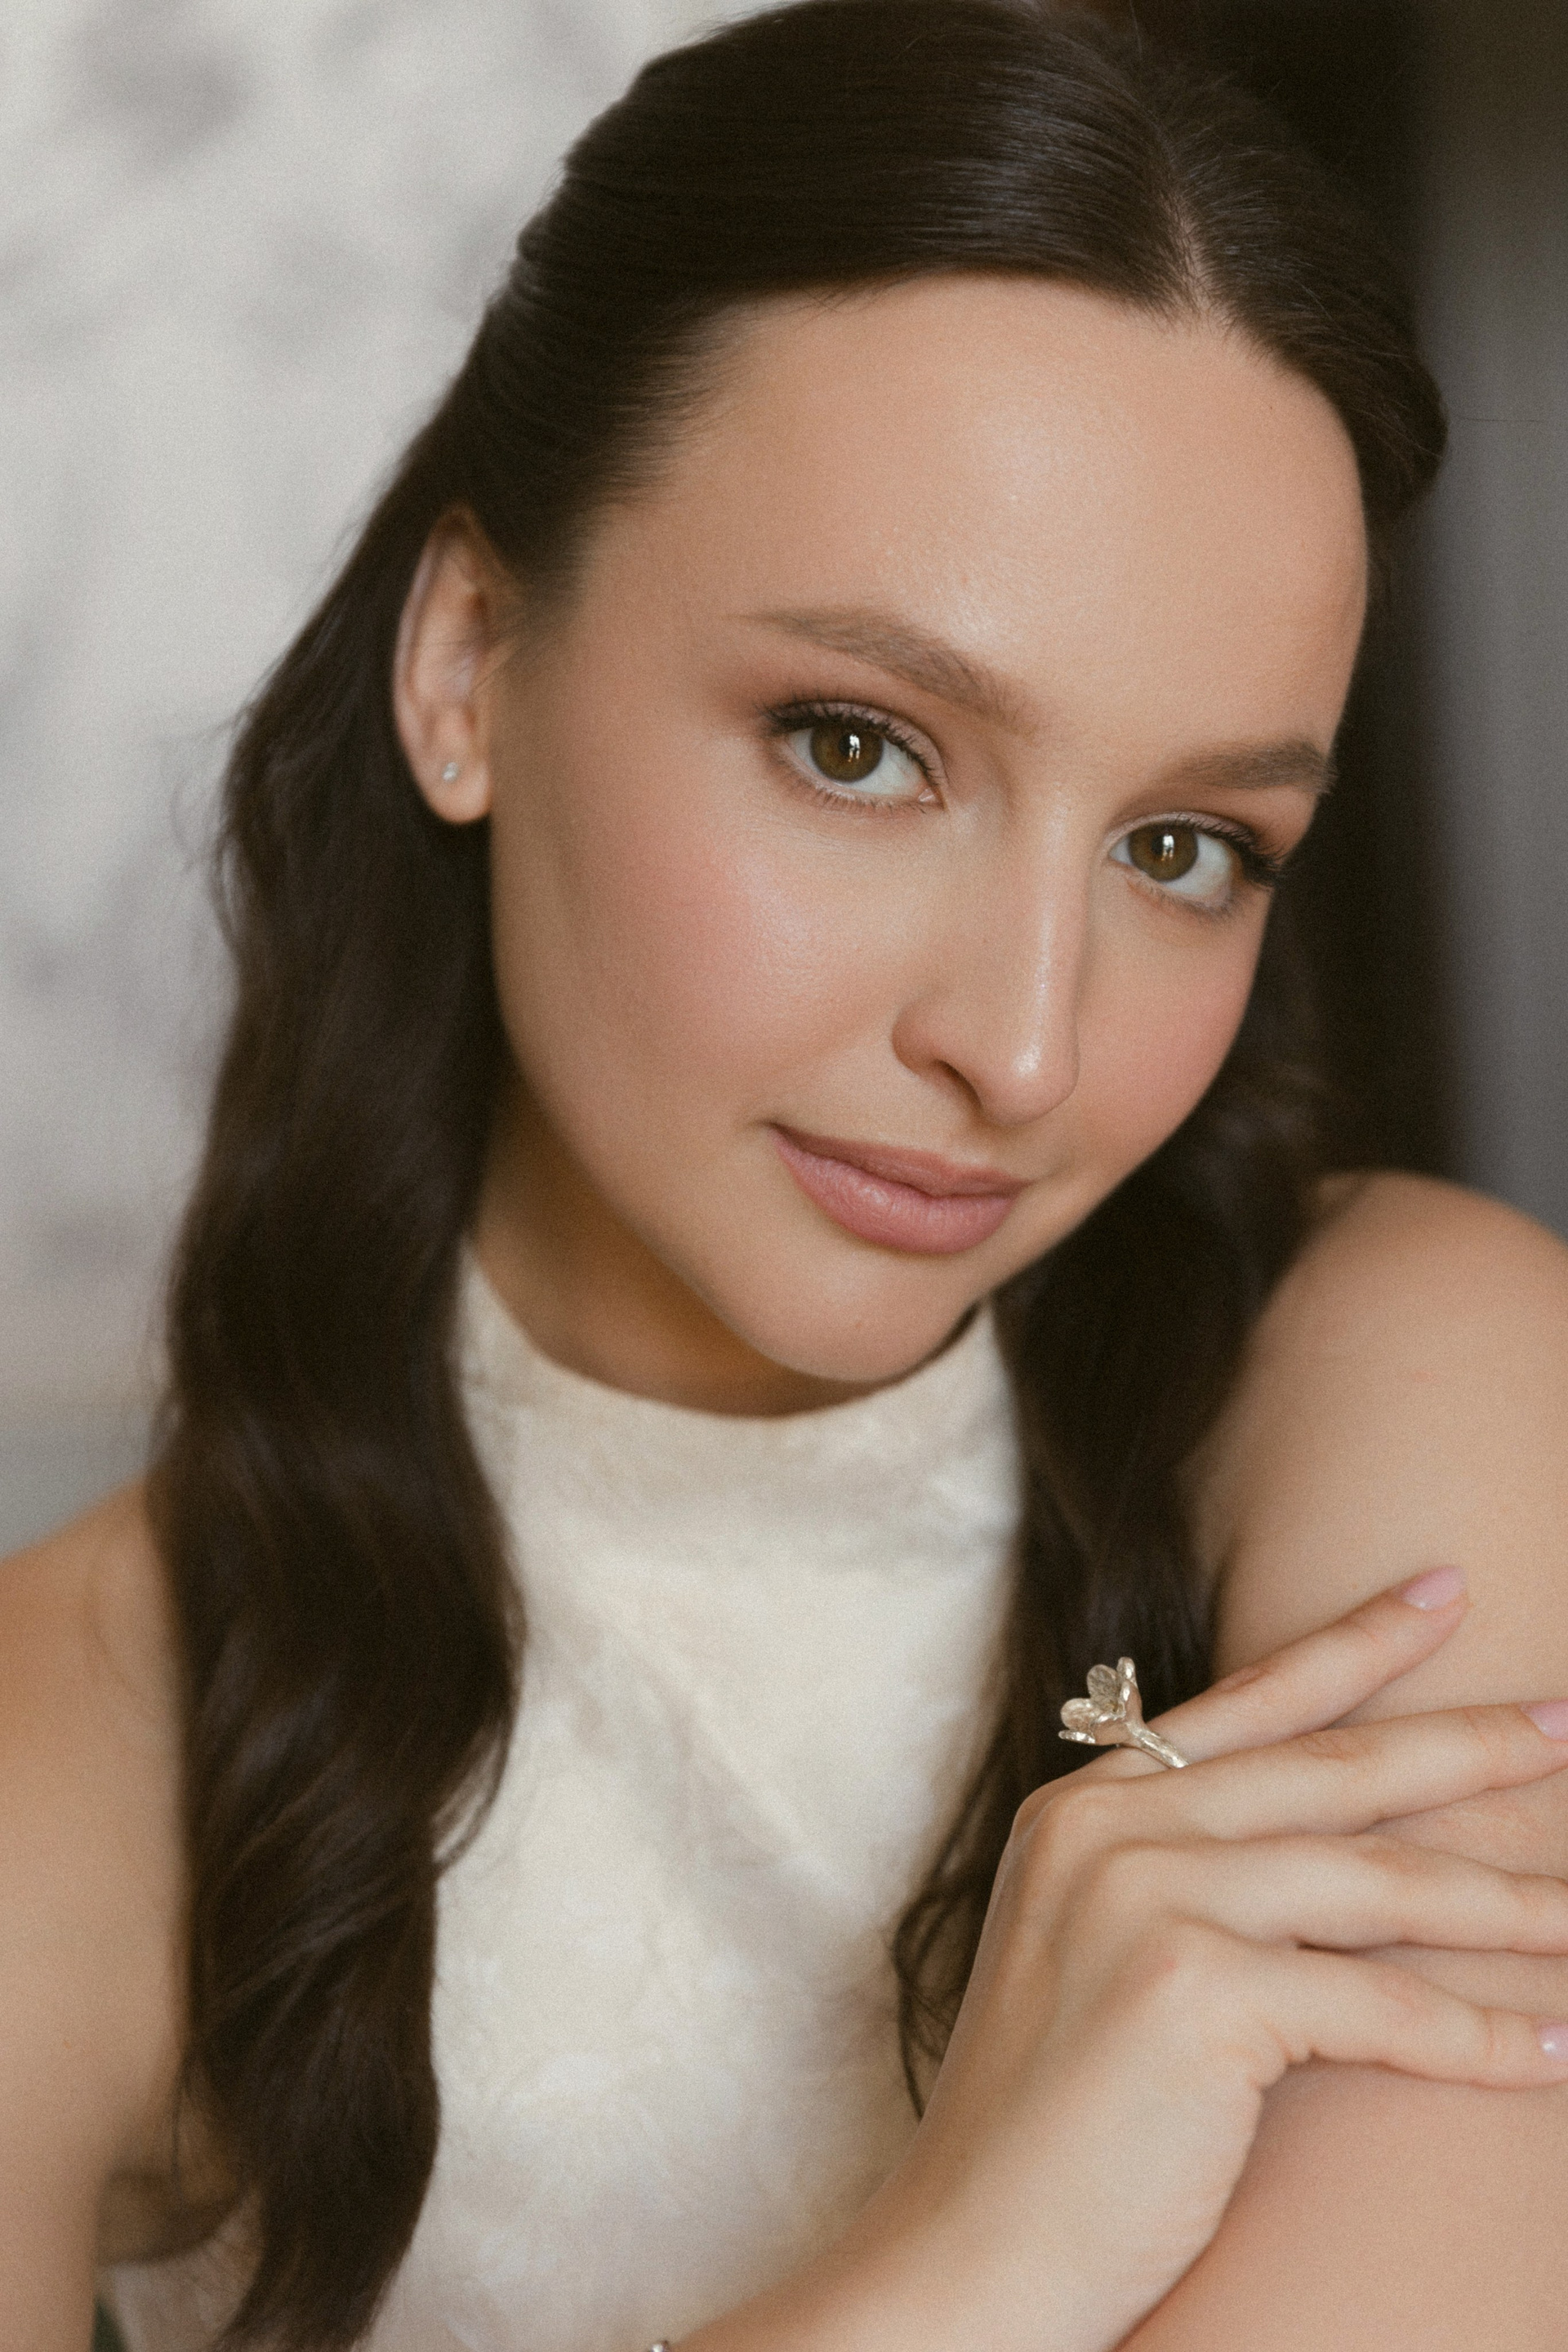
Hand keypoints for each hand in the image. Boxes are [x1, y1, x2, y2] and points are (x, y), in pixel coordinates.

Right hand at [813, 1568, 1567, 2351]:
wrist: (970, 2250)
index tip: (1443, 1593)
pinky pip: (1381, 2009)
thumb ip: (1183, 1873)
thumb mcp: (1097, 1952)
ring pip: (1376, 1887)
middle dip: (1467, 1747)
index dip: (1353, 1645)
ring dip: (1509, 1908)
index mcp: (1084, 1806)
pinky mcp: (1191, 1992)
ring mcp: (1144, 1900)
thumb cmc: (1049, 2124)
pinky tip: (1554, 2048)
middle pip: (1332, 1773)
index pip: (1248, 1705)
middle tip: (1567, 1722)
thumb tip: (1328, 1846)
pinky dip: (1481, 2038)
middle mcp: (1110, 1830)